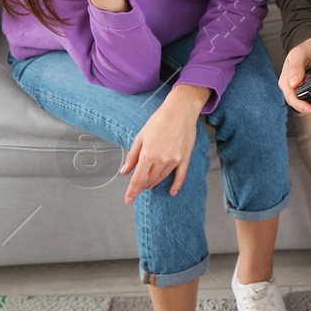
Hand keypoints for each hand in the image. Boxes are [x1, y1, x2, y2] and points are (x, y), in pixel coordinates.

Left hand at [119, 84, 206, 204]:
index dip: (132, 191)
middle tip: (138, 189)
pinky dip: (176, 185)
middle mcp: (161, 160)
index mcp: (148, 154)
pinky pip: (180, 176)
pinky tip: (172, 192)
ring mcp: (175, 160)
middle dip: (142, 186)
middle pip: (150, 180)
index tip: (128, 200)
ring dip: (154, 183)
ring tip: (149, 186)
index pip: (138, 179)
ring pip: (162, 178)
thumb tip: (125, 171)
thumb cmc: (159, 120)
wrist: (181, 111)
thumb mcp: (140, 136)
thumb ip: (132, 156)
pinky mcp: (185, 158)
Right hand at [279, 37, 310, 114]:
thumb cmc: (304, 48)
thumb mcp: (298, 54)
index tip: (310, 109)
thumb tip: (293, 83)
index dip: (300, 106)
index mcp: (287, 81)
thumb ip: (295, 67)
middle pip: (304, 104)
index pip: (291, 99)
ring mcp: (306, 89)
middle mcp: (295, 88)